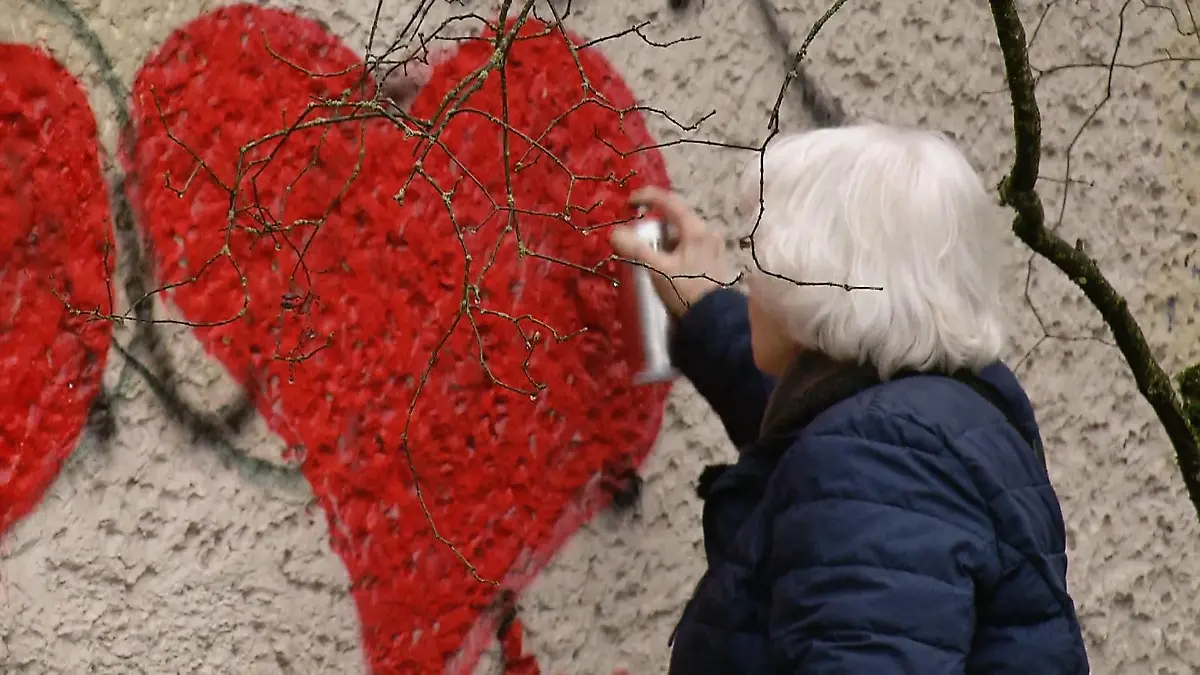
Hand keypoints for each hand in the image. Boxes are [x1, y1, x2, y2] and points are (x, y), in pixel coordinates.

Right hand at [610, 187, 731, 317]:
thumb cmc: (686, 292)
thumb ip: (636, 250)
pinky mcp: (712, 260)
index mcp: (696, 229)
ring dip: (662, 238)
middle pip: (675, 217)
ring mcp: (712, 246)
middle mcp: (707, 232)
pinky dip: (672, 248)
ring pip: (681, 233)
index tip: (629, 204)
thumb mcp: (658, 270)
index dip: (646, 197)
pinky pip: (687, 245)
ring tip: (646, 252)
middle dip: (653, 222)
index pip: (669, 201)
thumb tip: (615, 233)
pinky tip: (663, 263)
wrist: (714, 321)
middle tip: (635, 232)